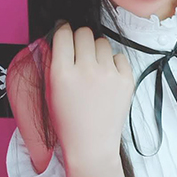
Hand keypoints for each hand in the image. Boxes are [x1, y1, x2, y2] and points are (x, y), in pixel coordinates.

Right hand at [45, 23, 134, 161]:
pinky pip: (119, 56)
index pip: (63, 34)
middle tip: (78, 50)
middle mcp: (86, 70)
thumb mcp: (50, 93)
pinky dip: (113, 63)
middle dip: (79, 38)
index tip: (64, 31)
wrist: (91, 146)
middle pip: (84, 33)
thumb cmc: (69, 123)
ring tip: (93, 67)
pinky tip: (106, 77)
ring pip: (102, 42)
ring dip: (96, 50)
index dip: (62, 30)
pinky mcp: (126, 80)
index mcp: (62, 73)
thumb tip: (55, 40)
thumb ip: (51, 64)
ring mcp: (108, 74)